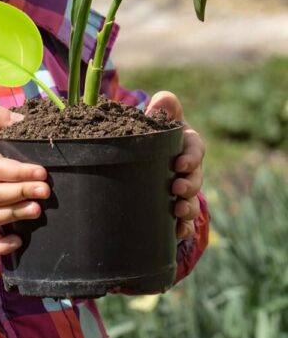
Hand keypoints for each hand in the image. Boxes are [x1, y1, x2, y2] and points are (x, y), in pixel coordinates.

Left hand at [146, 91, 203, 240]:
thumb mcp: (159, 115)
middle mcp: (189, 169)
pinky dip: (183, 228)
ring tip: (177, 210)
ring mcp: (183, 190)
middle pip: (196, 177)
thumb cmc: (152, 131)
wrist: (141, 152)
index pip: (196, 148)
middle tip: (177, 187)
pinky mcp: (175, 209)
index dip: (191, 157)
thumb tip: (156, 106)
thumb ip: (163, 105)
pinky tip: (176, 232)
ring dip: (188, 207)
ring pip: (192, 202)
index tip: (180, 163)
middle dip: (190, 184)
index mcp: (186, 144)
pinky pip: (184, 222)